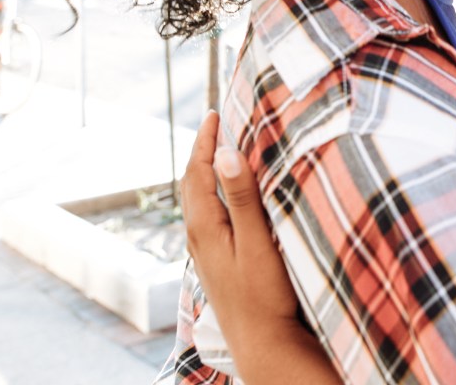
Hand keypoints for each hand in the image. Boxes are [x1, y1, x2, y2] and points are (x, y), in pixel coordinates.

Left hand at [181, 111, 336, 383]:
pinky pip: (208, 215)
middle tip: (217, 125)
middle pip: (193, 183)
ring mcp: (206, 252)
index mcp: (204, 226)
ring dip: (207, 172)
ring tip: (222, 152)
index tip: (214, 113)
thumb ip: (241, 197)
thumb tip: (225, 153)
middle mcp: (199, 237)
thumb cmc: (263, 295)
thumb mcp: (257, 241)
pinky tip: (230, 198)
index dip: (204, 140)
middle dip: (203, 151)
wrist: (261, 343)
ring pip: (199, 200)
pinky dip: (215, 194)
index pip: (197, 171)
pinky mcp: (217, 262)